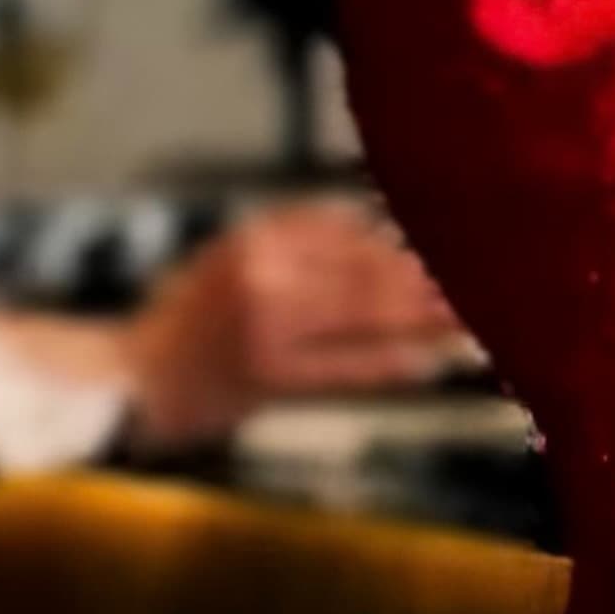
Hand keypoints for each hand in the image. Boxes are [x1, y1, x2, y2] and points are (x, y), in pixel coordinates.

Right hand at [121, 200, 480, 451]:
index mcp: (259, 235)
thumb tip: (381, 233)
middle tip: (483, 280)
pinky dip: (386, 363)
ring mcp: (266, 324)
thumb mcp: (236, 252)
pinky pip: (341, 368)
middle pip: (367, 270)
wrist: (131, 380)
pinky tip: (424, 362)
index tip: (451, 246)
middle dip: (425, 278)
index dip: (404, 244)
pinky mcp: (266, 376)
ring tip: (467, 317)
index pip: (351, 233)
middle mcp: (264, 270)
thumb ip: (301, 239)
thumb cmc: (189, 317)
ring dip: (420, 318)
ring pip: (362, 316)